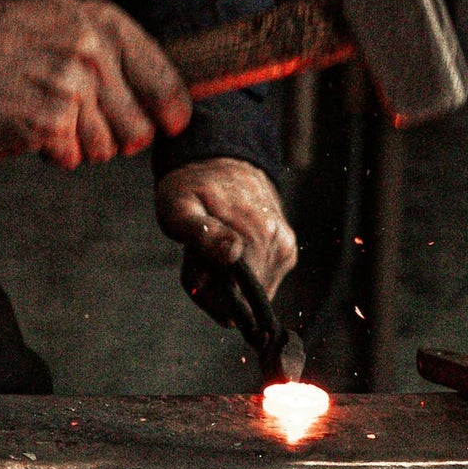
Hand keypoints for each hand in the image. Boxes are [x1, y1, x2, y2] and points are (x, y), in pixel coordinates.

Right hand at [0, 0, 191, 168]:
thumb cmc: (6, 37)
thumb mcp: (68, 20)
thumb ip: (114, 51)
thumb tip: (162, 99)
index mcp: (106, 24)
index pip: (166, 84)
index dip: (170, 114)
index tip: (167, 123)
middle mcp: (94, 53)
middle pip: (139, 129)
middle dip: (117, 137)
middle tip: (87, 124)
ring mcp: (72, 88)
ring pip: (106, 149)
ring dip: (81, 145)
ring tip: (51, 117)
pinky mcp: (49, 121)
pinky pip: (72, 158)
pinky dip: (53, 152)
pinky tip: (32, 127)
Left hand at [156, 159, 297, 300]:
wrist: (220, 163)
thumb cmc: (192, 188)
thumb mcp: (180, 207)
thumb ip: (201, 234)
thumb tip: (232, 254)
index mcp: (254, 239)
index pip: (233, 305)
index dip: (207, 293)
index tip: (194, 266)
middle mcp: (278, 247)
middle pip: (243, 301)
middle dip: (215, 286)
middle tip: (198, 253)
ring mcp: (285, 250)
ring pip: (252, 293)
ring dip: (227, 279)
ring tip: (211, 247)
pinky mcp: (287, 251)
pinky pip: (261, 281)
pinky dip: (240, 273)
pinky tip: (227, 248)